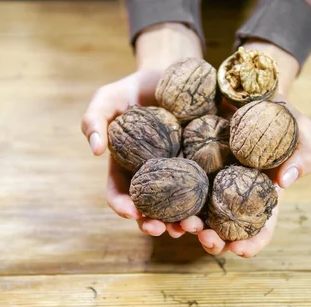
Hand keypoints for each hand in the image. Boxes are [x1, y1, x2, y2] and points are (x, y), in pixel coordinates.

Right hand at [80, 23, 202, 238]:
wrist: (170, 72)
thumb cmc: (133, 89)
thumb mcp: (108, 99)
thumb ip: (94, 120)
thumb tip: (95, 150)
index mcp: (127, 168)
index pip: (121, 195)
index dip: (124, 207)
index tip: (132, 213)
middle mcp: (153, 177)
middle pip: (152, 210)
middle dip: (157, 224)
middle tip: (165, 229)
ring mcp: (179, 173)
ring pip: (180, 207)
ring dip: (184, 222)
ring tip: (192, 227)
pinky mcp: (204, 165)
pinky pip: (207, 188)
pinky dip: (210, 203)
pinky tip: (216, 209)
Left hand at [181, 41, 310, 257]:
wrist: (239, 83)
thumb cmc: (275, 110)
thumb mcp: (298, 126)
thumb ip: (302, 151)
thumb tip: (286, 181)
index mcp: (258, 194)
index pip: (258, 228)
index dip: (252, 243)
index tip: (240, 250)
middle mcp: (228, 194)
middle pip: (220, 228)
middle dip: (212, 240)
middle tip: (204, 237)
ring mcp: (203, 182)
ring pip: (190, 214)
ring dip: (182, 227)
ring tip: (177, 225)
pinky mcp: (179, 166)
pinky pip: (168, 188)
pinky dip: (160, 202)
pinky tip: (151, 207)